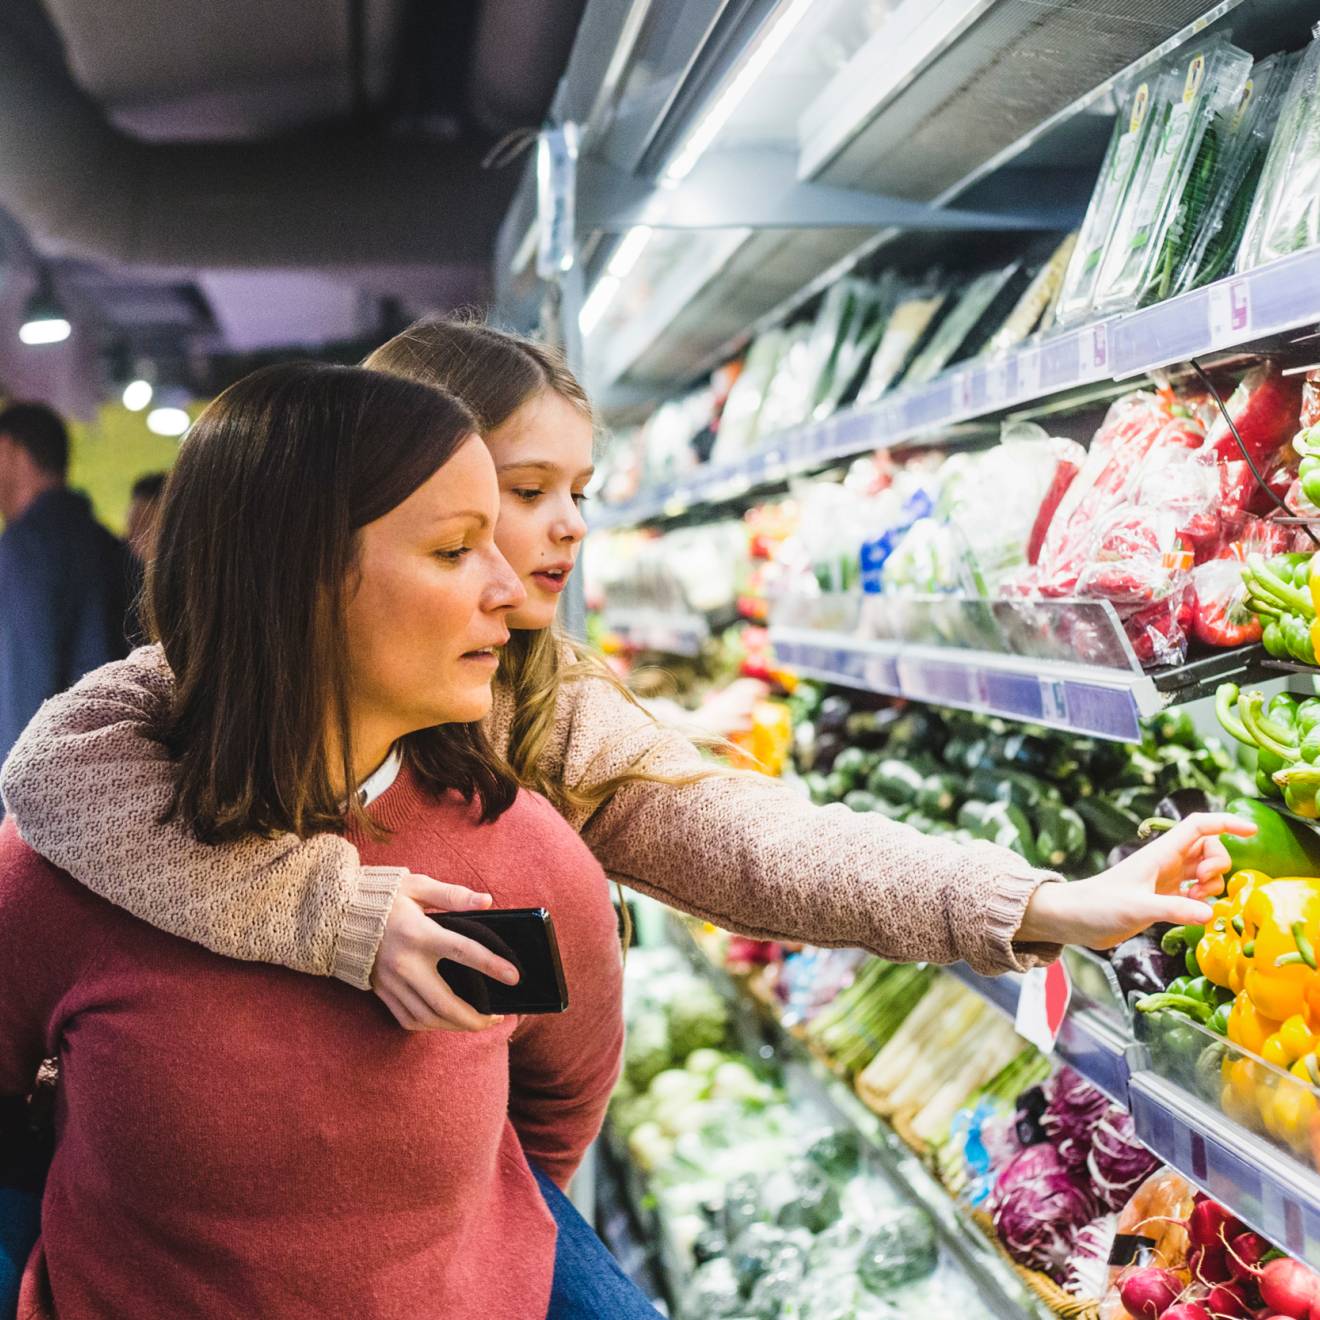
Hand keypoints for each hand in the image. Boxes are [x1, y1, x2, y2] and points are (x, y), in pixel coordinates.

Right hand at [371, 872, 519, 1031]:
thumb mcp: (417, 886)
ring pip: (428, 1017)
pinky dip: (431, 1025)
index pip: (463, 952)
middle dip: (475, 1017)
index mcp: (418, 933)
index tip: (514, 977)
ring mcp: (391, 982)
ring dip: (455, 1026)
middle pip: (445, 1002)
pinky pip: (408, 1020)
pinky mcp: (381, 992)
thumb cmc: (383, 896)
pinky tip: (447, 1021)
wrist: (336, 913)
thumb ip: (453, 895)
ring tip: (478, 1022)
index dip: (491, 965)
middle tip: (498, 1018)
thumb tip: (486, 901)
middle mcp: (405, 963)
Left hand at [1015, 812, 1256, 949]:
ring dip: (1212, 883)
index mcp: (1160, 853)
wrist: (1073, 919)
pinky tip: (1193, 912)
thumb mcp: (1136, 908)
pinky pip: (1196, 892)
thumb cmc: (1097, 906)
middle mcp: (1165, 862)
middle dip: (1219, 861)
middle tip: (1203, 884)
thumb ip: (1172, 910)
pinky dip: (1203, 900)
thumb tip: (1209, 914)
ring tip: (1195, 900)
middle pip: (1208, 847)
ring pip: (1204, 869)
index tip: (1252, 831)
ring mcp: (1165, 880)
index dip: (1227, 822)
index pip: (1199, 826)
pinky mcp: (1163, 898)